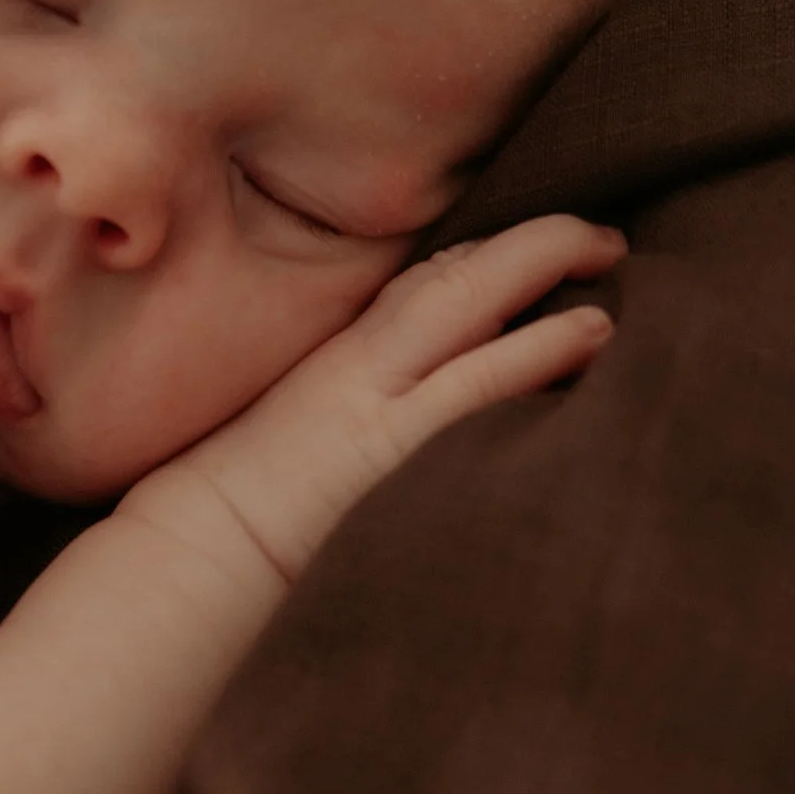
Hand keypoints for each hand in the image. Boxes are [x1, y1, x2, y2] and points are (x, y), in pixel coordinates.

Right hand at [122, 216, 623, 596]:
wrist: (183, 556)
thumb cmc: (220, 520)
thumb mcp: (281, 452)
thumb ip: (331, 430)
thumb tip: (364, 445)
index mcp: (332, 362)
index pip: (419, 287)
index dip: (485, 260)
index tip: (533, 252)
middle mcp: (352, 360)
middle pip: (451, 273)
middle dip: (531, 244)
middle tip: (601, 237)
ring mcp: (366, 391)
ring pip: (464, 298)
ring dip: (542, 262)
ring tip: (611, 251)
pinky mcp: (381, 435)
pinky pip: (472, 378)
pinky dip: (535, 346)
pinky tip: (593, 330)